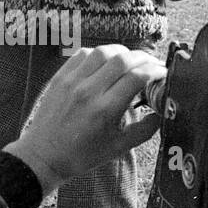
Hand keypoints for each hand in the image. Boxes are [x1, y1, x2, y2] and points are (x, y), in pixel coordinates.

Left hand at [5, 45, 165, 194]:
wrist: (44, 156)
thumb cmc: (82, 155)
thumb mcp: (119, 148)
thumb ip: (145, 130)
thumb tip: (163, 113)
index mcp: (106, 110)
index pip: (137, 77)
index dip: (155, 70)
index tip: (162, 73)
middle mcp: (89, 91)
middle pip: (123, 59)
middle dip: (143, 58)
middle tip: (151, 64)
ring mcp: (72, 82)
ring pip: (103, 51)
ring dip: (122, 52)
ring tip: (130, 60)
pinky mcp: (60, 77)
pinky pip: (83, 54)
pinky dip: (99, 53)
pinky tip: (106, 62)